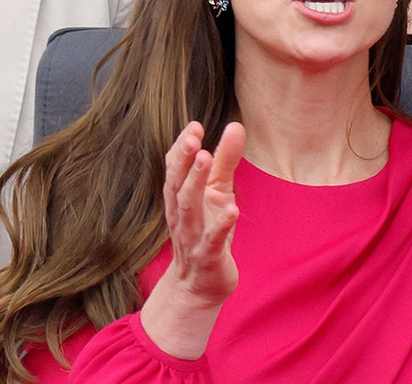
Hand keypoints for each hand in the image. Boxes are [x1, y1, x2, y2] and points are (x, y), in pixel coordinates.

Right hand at [141, 121, 244, 359]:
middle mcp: (181, 215)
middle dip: (183, 160)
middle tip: (193, 137)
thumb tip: (236, 126)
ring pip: (188, 209)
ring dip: (194, 183)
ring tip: (204, 158)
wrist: (199, 286)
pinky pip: (212, 240)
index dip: (181, 147)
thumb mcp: (218, 192)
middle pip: (177, 185)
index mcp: (181, 197)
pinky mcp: (207, 256)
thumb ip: (225, 161)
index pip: (175, 169)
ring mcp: (192, 237)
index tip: (194, 125)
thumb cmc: (208, 231)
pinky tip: (232, 209)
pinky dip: (220, 225)